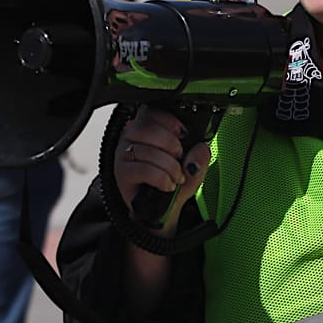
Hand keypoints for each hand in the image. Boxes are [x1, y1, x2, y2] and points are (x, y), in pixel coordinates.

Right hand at [114, 106, 207, 230]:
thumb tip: (201, 149)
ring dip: (169, 166)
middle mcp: (130, 138)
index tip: (183, 134)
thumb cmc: (170, 183)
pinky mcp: (122, 174)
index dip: (170, 121)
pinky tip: (167, 185)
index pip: (151, 112)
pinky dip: (160, 178)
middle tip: (180, 157)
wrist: (159, 211)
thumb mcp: (191, 170)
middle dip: (170, 143)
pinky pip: (142, 169)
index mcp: (146, 129)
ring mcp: (123, 155)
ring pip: (146, 151)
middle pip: (146, 128)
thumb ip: (199, 159)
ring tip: (177, 177)